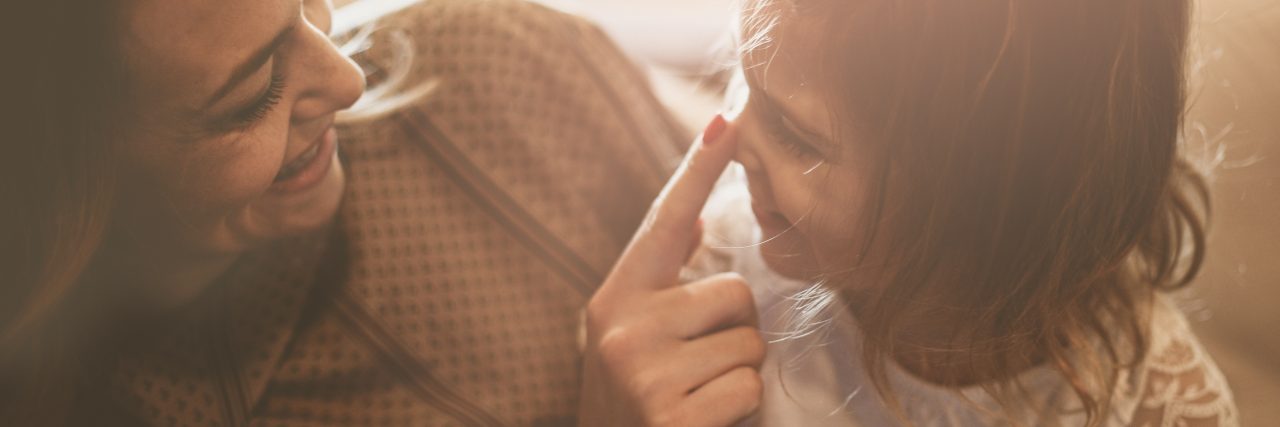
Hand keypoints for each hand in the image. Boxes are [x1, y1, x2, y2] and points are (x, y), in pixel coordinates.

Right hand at [578, 115, 764, 426]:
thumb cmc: (628, 401)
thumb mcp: (627, 337)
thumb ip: (660, 282)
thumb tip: (694, 221)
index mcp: (615, 298)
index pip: (665, 222)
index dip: (699, 169)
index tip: (729, 120)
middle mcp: (623, 326)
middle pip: (735, 293)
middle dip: (734, 331)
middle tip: (697, 366)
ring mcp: (644, 371)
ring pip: (749, 344)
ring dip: (738, 375)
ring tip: (697, 396)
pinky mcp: (670, 416)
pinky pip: (747, 389)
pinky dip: (737, 411)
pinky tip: (700, 422)